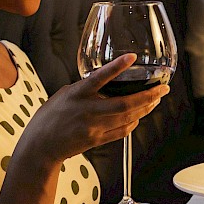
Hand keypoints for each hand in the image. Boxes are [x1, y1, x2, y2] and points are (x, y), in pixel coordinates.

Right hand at [19, 53, 169, 164]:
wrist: (41, 146)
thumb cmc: (50, 117)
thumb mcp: (64, 95)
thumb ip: (85, 88)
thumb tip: (104, 81)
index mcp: (77, 94)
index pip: (99, 78)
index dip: (116, 67)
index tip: (132, 57)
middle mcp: (88, 110)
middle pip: (125, 104)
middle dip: (148, 95)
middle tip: (163, 88)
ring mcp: (94, 127)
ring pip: (128, 118)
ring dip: (146, 107)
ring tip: (156, 98)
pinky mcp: (97, 140)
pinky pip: (122, 131)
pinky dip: (134, 122)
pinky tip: (140, 115)